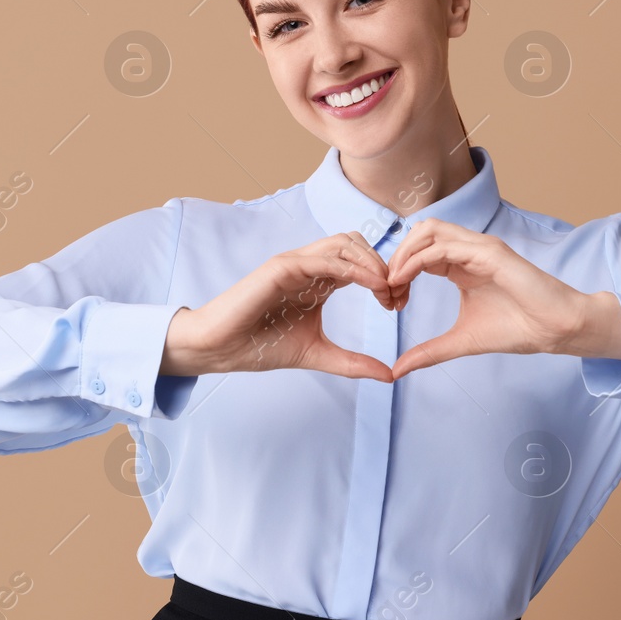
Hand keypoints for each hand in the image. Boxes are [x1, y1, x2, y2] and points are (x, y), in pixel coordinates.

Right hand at [160, 231, 405, 381]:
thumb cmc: (261, 346)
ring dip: (371, 262)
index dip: (384, 278)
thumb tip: (389, 375)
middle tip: (396, 295)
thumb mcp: (319, 354)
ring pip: (344, 243)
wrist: (223, 348)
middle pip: (357, 245)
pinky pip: (325, 258)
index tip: (398, 304)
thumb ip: (353, 362)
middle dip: (382, 265)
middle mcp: (309, 266)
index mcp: (319, 282)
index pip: (360, 264)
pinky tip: (371, 285)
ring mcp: (296, 263)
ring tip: (386, 288)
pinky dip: (353, 268)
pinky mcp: (283, 266)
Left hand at [386, 218, 620, 379]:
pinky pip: (444, 246)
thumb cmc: (517, 329)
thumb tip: (397, 369)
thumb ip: (429, 352)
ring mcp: (479, 247)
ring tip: (392, 282)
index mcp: (460, 264)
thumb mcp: (461, 341)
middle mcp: (468, 249)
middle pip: (419, 232)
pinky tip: (404, 279)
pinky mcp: (490, 252)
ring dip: (404, 253)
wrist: (555, 329)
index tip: (389, 300)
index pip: (418, 251)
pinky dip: (418, 259)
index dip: (397, 270)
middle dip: (396, 256)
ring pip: (428, 230)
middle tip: (386, 289)